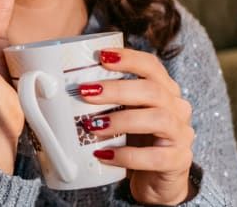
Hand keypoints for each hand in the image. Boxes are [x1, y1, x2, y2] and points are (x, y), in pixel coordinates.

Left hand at [78, 48, 193, 204]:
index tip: (101, 56)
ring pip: (158, 119)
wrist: (156, 181)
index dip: (128, 58)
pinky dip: (127, 155)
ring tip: (92, 126)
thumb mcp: (120, 116)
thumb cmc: (133, 143)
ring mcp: (181, 135)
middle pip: (153, 90)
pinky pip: (155, 157)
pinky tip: (104, 155)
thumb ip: (103, 101)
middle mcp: (177, 109)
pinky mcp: (179, 161)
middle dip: (117, 89)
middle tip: (85, 92)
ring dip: (121, 120)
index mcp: (164, 91)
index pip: (152, 66)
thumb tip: (55, 87)